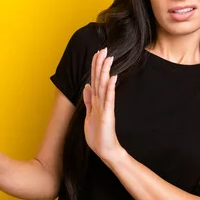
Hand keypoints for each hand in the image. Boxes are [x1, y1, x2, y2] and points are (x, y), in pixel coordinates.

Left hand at [83, 48, 122, 162]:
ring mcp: (105, 107)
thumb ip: (88, 101)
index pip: (95, 80)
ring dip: (105, 72)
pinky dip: (110, 88)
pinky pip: (109, 99)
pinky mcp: (107, 115)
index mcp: (96, 101)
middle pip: (100, 79)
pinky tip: (112, 78)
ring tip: (108, 58)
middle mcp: (101, 101)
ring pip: (104, 86)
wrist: (106, 151)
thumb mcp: (89, 115)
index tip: (97, 53)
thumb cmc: (98, 135)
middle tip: (104, 49)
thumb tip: (87, 86)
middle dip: (100, 64)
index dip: (95, 66)